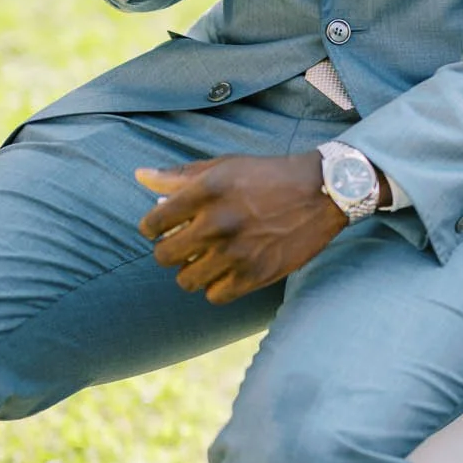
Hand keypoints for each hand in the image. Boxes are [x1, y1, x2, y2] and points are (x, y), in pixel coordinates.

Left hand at [136, 152, 346, 303]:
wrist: (323, 192)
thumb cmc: (269, 176)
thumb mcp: (225, 166)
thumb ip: (180, 176)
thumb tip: (139, 176)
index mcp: (206, 192)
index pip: (152, 224)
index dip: (152, 228)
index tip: (163, 228)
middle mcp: (217, 223)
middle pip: (165, 256)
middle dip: (170, 251)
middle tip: (184, 246)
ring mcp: (237, 252)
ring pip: (186, 281)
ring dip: (191, 272)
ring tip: (205, 261)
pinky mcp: (256, 274)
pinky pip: (215, 296)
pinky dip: (216, 287)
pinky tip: (225, 273)